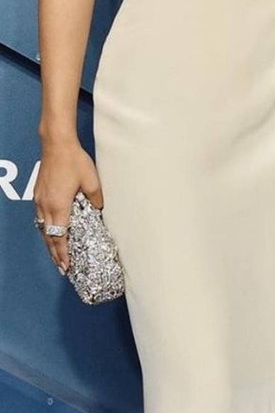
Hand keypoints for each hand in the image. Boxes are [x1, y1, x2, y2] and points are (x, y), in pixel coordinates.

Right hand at [34, 141, 101, 273]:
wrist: (56, 144)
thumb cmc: (74, 161)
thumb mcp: (92, 181)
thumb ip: (96, 199)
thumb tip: (98, 210)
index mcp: (59, 206)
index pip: (60, 237)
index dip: (63, 253)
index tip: (66, 266)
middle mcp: (46, 206)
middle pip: (49, 237)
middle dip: (55, 254)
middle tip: (63, 268)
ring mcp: (40, 201)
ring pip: (43, 228)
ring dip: (50, 243)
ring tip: (57, 255)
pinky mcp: (38, 195)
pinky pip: (41, 218)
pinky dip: (47, 230)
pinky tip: (52, 233)